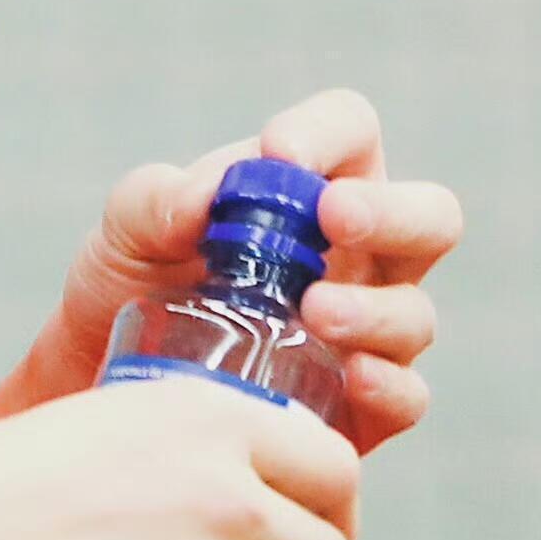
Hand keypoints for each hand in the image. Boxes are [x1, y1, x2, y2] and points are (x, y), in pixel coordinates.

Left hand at [17, 86, 460, 454]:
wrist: (110, 385)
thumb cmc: (131, 284)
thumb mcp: (126, 229)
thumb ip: (156, 198)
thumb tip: (203, 199)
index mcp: (311, 188)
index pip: (352, 131)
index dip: (328, 132)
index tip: (280, 152)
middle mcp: (357, 255)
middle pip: (430, 217)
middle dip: (393, 212)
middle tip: (332, 217)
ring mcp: (368, 333)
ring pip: (416, 313)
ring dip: (374, 308)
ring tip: (313, 312)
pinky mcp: (359, 408)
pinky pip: (407, 396)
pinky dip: (389, 384)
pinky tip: (351, 376)